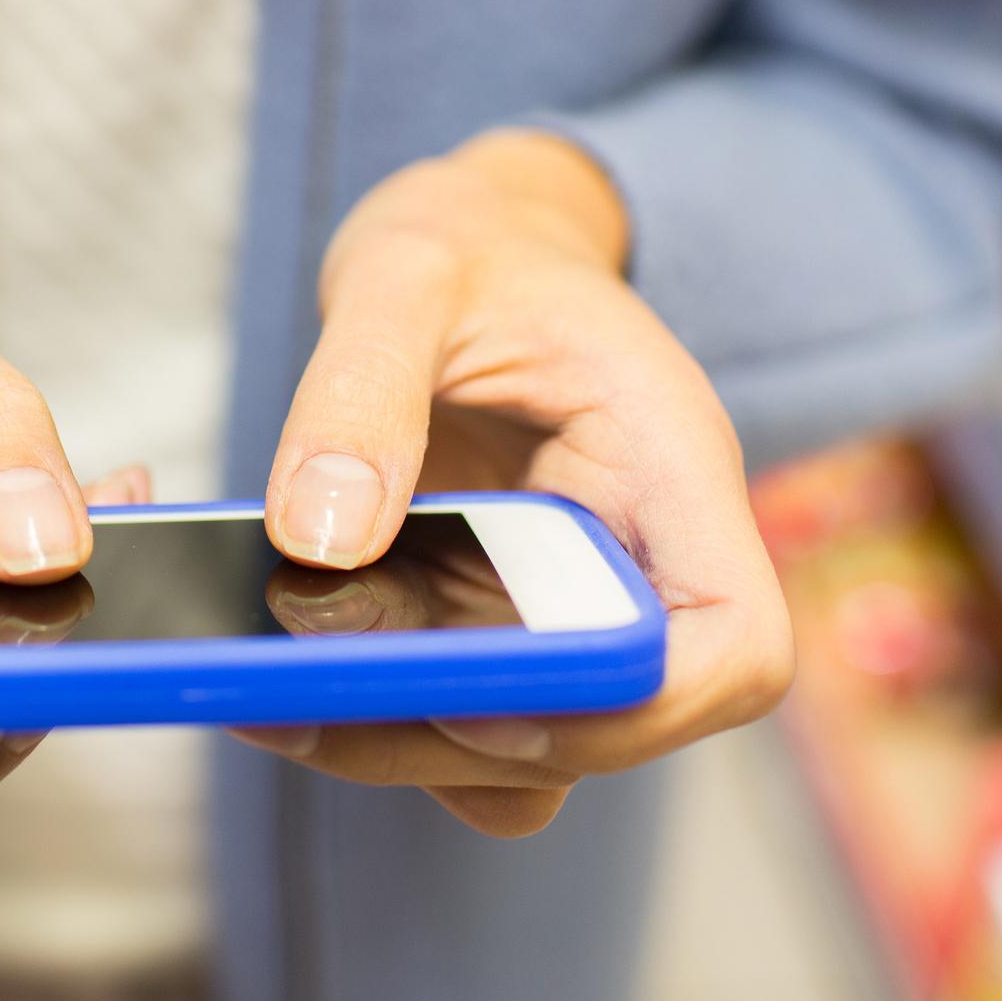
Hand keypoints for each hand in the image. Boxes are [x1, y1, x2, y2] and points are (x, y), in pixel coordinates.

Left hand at [238, 130, 793, 836]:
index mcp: (669, 466)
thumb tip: (321, 538)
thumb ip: (361, 387)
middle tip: (298, 696)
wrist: (465, 247)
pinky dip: (372, 725)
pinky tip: (274, 672)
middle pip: (616, 725)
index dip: (635, 705)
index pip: (738, 645)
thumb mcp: (403, 269)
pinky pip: (461, 728)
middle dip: (462, 738)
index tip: (488, 694)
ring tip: (263, 690)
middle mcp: (640, 559)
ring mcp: (571, 611)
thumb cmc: (466, 246)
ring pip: (530, 754)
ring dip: (402, 749)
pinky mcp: (499, 632)